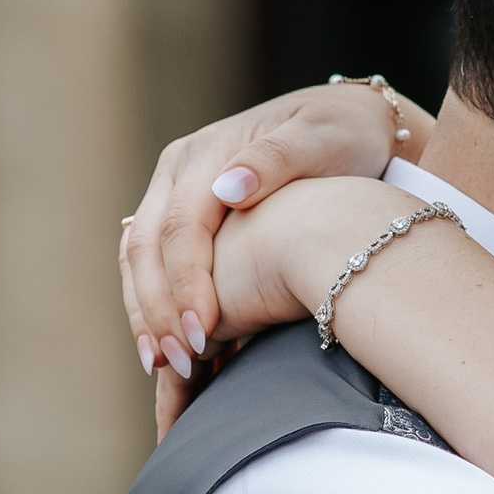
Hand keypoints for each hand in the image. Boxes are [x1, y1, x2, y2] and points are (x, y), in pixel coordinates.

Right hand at [120, 79, 428, 424]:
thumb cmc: (344, 132)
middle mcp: (178, 175)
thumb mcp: (321, 137)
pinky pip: (157, 270)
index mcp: (204, 155)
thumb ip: (276, 159)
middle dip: (158, 311)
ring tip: (163, 368)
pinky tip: (172, 354)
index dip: (186, 283)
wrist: (355, 124)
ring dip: (146, 317)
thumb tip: (229, 190)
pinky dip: (158, 311)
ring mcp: (176, 198)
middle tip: (180, 365)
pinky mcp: (186, 223)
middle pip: (145, 249)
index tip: (202, 333)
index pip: (179, 228)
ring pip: (139, 263)